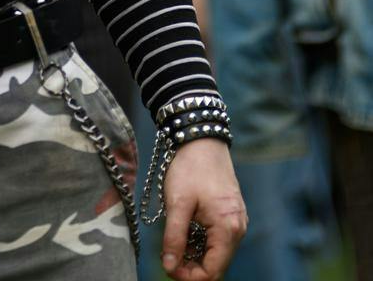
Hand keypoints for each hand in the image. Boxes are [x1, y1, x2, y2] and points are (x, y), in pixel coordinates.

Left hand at [161, 140, 246, 277]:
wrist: (202, 138)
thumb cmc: (190, 167)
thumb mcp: (177, 203)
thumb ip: (174, 238)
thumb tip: (169, 266)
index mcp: (228, 229)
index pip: (212, 273)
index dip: (188, 276)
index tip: (168, 267)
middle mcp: (238, 229)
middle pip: (216, 266)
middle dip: (191, 268)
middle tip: (168, 259)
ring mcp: (237, 222)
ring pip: (217, 254)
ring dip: (196, 256)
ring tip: (174, 246)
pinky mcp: (231, 215)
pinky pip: (218, 240)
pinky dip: (202, 244)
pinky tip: (185, 235)